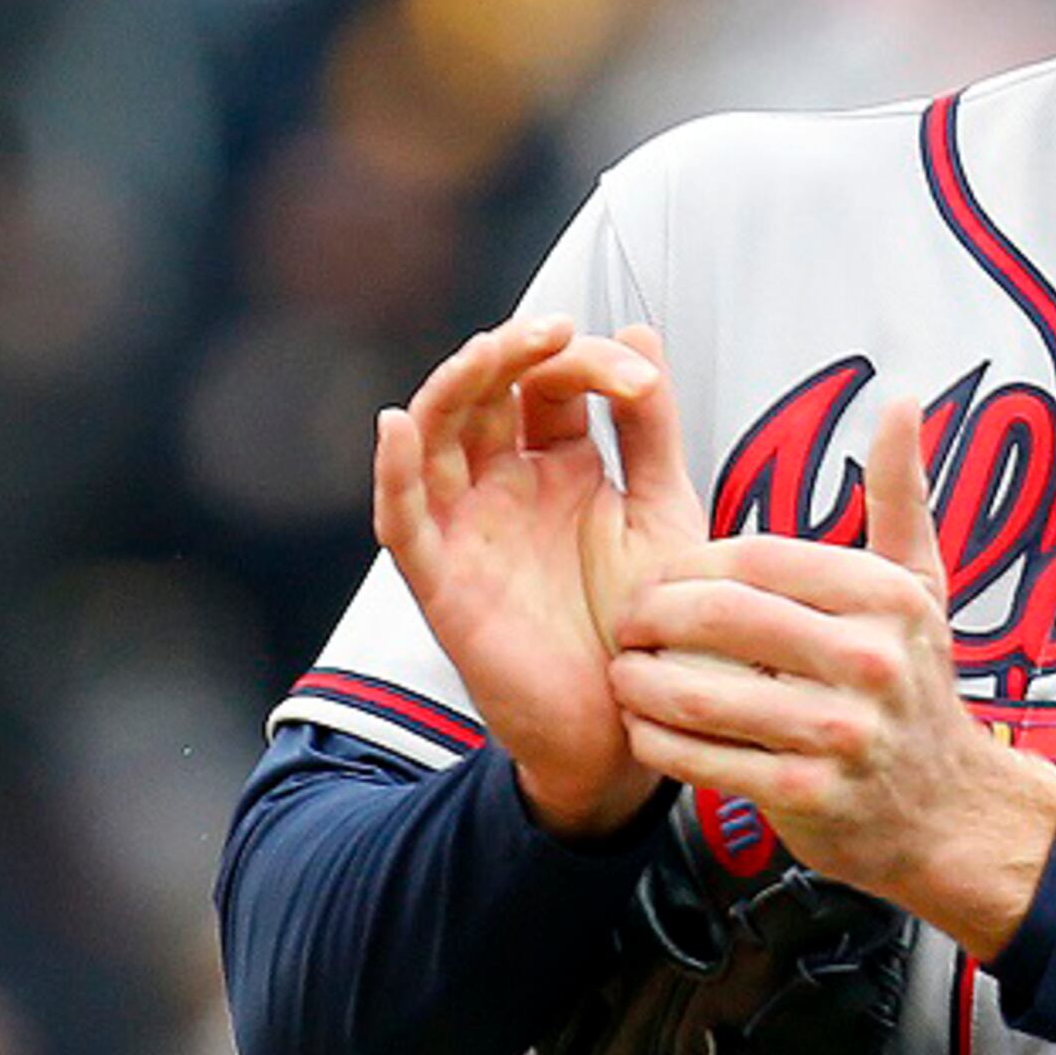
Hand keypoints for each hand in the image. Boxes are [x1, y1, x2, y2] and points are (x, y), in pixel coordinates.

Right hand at [375, 315, 703, 836]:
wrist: (632, 726)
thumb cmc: (645, 624)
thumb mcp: (662, 510)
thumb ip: (649, 427)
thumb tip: (637, 328)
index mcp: (560, 465)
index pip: (551, 382)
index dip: (587, 362)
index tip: (638, 382)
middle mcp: (506, 486)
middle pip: (485, 391)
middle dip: (514, 351)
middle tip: (554, 331)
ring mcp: (469, 528)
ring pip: (435, 435)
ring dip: (456, 385)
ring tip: (491, 351)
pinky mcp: (441, 580)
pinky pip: (402, 519)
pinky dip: (393, 471)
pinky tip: (398, 425)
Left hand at [609, 398, 1055, 957]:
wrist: (947, 812)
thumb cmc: (917, 687)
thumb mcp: (922, 585)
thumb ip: (901, 495)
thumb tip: (901, 401)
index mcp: (886, 598)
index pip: (755, 558)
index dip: (689, 566)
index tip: (661, 579)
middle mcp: (870, 662)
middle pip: (722, 619)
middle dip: (652, 618)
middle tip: (624, 622)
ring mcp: (839, 734)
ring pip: (701, 694)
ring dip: (641, 683)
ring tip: (623, 674)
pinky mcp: (807, 796)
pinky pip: (702, 761)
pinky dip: (657, 744)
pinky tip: (643, 730)